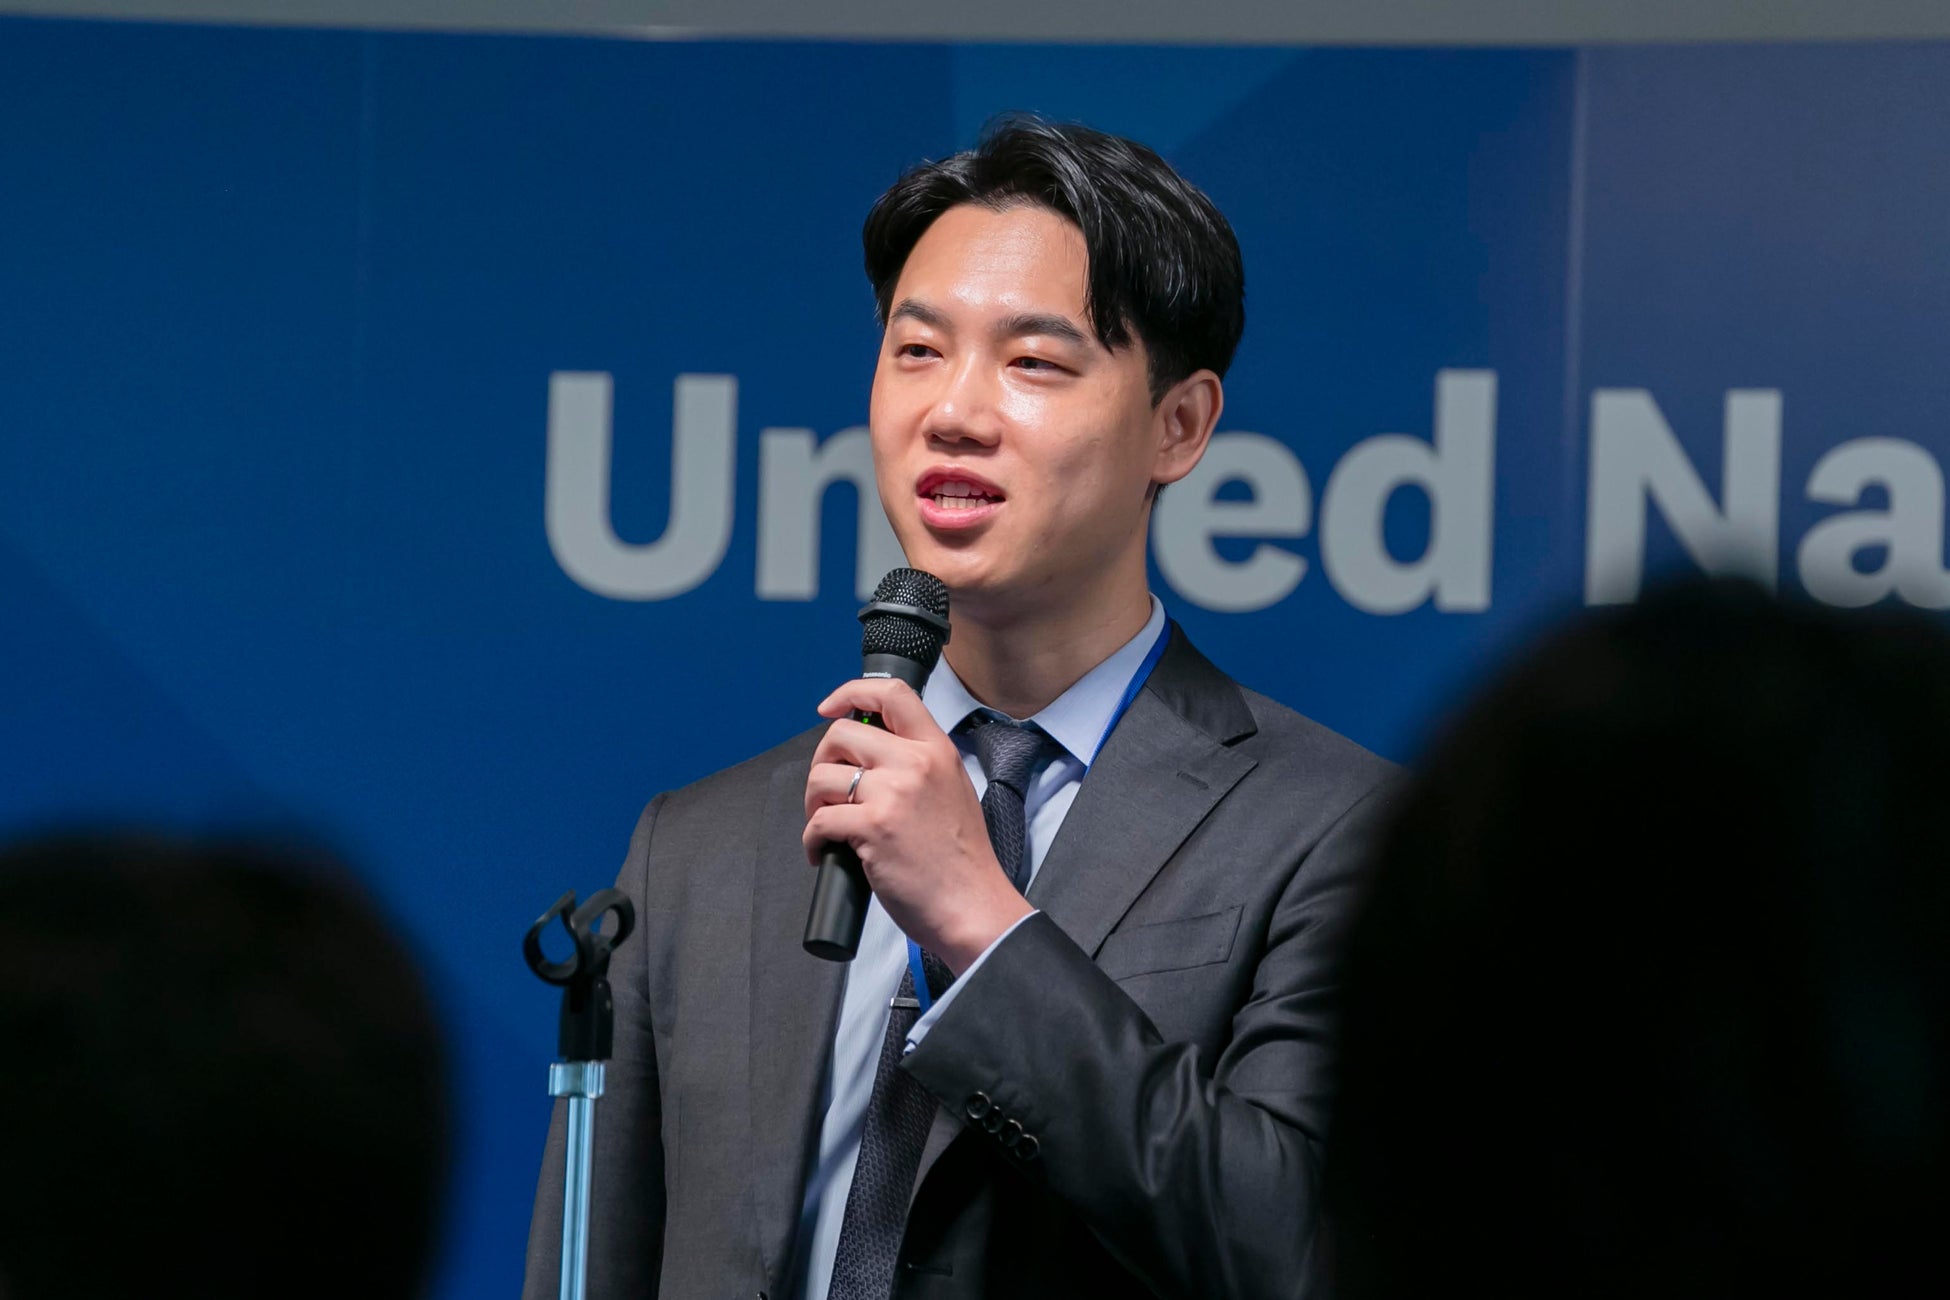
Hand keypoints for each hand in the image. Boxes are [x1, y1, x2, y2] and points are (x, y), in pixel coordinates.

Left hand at [802, 679, 1031, 972]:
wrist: (973, 905)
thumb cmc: (962, 862)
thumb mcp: (953, 791)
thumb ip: (919, 766)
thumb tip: (872, 757)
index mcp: (937, 750)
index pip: (891, 694)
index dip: (850, 693)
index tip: (830, 708)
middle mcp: (915, 764)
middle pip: (842, 733)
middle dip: (822, 761)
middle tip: (828, 791)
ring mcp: (893, 794)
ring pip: (822, 776)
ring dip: (813, 803)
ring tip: (826, 825)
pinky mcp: (872, 827)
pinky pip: (820, 820)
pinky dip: (812, 840)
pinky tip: (824, 854)